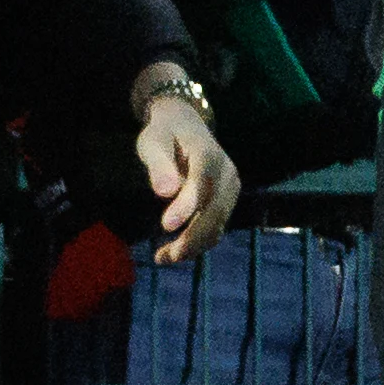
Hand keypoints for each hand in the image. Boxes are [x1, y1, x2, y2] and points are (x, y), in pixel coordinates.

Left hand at [134, 85, 240, 266]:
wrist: (186, 126)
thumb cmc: (165, 134)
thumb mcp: (153, 142)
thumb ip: (159, 165)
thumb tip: (164, 193)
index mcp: (207, 152)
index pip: (202, 180)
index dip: (187, 204)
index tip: (165, 226)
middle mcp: (226, 171)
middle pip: (216, 208)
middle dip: (192, 236)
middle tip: (164, 256)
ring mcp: (230, 187)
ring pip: (218, 223)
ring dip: (194, 245)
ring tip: (162, 258)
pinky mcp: (226, 201)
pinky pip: (216, 226)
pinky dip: (197, 243)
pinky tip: (171, 253)